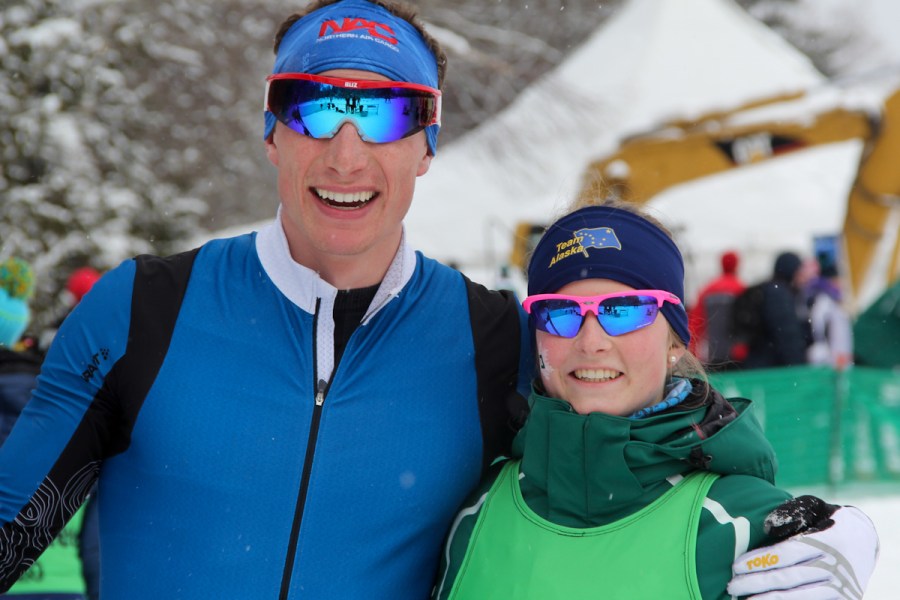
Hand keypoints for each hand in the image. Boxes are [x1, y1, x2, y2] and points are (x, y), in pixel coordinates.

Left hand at [727, 496, 877, 598]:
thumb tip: (767, 527)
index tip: (736, 567)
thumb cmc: (827, 520)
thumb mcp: (812, 507)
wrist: (864, 539)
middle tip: (732, 586)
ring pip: (802, 597)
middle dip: (757, 583)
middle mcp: (837, 565)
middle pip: (789, 578)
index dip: (760, 561)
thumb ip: (790, 512)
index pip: (787, 553)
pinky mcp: (845, 599)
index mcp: (827, 540)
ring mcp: (843, 586)